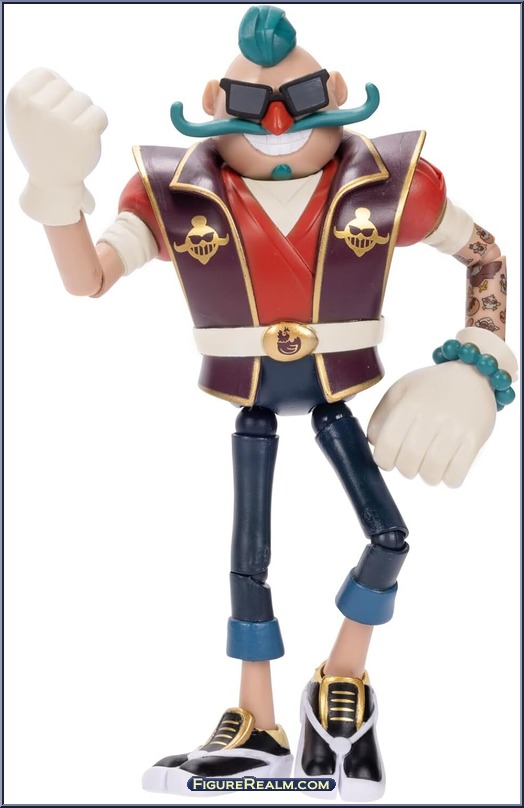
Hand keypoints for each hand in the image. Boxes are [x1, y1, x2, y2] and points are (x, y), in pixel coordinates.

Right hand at [6, 68, 107, 224]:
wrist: (53, 184)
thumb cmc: (41, 147)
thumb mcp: (25, 117)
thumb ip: (35, 93)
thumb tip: (56, 78)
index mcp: (17, 98)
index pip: (46, 74)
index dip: (54, 92)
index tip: (51, 115)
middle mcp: (35, 107)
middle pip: (66, 87)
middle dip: (69, 105)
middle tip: (62, 131)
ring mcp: (59, 120)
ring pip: (84, 99)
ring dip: (84, 116)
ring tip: (72, 137)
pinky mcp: (83, 132)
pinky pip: (99, 114)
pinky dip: (98, 124)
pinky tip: (88, 139)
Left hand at [367, 362, 496, 487]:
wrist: (473, 375)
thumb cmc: (431, 387)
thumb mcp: (400, 391)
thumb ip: (381, 417)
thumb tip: (374, 444)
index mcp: (409, 404)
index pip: (387, 445)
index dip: (383, 460)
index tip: (388, 460)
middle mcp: (432, 416)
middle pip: (408, 462)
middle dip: (405, 469)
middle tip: (410, 463)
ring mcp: (455, 429)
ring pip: (432, 473)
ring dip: (427, 476)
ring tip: (429, 466)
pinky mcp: (474, 440)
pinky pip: (456, 475)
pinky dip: (448, 479)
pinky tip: (447, 468)